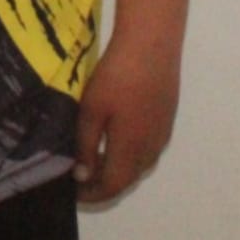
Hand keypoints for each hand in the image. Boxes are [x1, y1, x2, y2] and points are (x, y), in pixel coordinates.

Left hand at [72, 37, 180, 204]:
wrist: (152, 44)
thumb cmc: (117, 76)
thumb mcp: (92, 110)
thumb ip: (86, 145)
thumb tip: (83, 175)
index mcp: (131, 151)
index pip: (112, 187)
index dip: (92, 195)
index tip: (73, 192)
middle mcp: (151, 149)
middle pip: (128, 180)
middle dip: (104, 184)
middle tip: (81, 177)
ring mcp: (162, 133)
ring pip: (139, 165)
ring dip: (118, 169)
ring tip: (95, 159)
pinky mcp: (166, 117)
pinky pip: (148, 149)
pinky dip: (130, 154)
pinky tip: (117, 137)